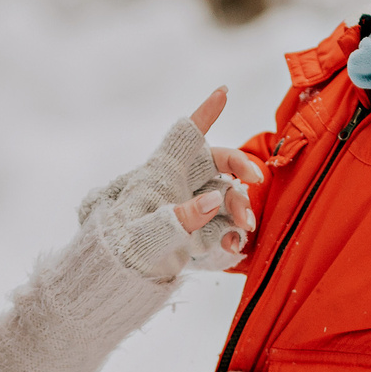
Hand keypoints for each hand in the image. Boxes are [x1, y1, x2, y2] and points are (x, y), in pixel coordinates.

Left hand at [80, 89, 264, 280]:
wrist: (115, 281)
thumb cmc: (122, 251)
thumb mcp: (147, 235)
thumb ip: (182, 217)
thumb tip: (214, 200)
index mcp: (162, 173)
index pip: (185, 137)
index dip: (205, 113)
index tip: (223, 91)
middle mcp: (180, 185)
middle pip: (218, 162)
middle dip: (241, 166)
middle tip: (254, 180)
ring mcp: (192, 208)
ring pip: (228, 194)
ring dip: (241, 206)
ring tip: (243, 227)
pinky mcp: (199, 232)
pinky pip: (225, 225)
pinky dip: (233, 233)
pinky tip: (234, 245)